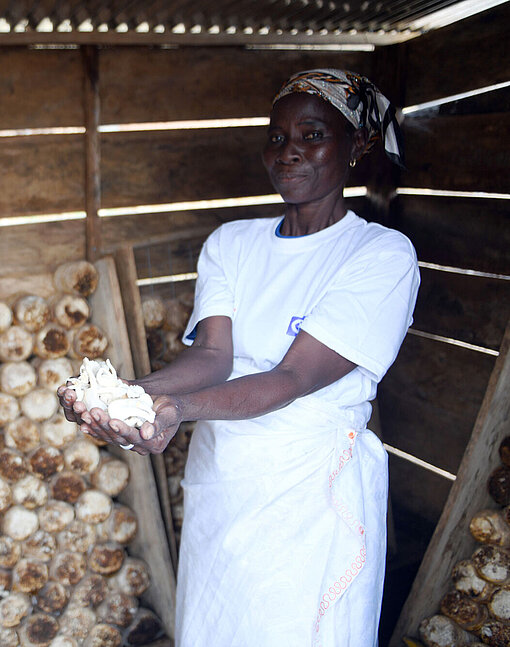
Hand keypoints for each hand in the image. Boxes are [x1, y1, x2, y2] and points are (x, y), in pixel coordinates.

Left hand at [57, 385, 181, 454]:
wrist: (168, 407)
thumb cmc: (172, 408)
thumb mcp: (170, 413)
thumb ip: (159, 423)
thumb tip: (146, 433)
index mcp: (153, 444)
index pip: (135, 437)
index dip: (123, 429)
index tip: (113, 420)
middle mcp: (140, 447)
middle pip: (118, 438)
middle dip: (104, 425)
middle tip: (94, 412)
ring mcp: (129, 443)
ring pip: (109, 437)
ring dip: (96, 425)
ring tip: (85, 414)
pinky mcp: (121, 436)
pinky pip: (105, 434)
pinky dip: (94, 428)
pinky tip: (84, 422)